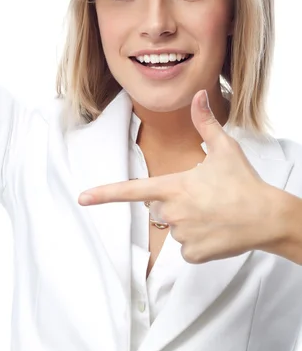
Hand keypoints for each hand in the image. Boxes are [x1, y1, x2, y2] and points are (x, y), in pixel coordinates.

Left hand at [78, 90, 274, 263]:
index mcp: (174, 187)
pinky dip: (199, 242)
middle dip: (173, 203)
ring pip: (174, 228)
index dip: (105, 194)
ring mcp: (183, 236)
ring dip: (188, 223)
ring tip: (214, 214)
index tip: (82, 198)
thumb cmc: (243, 182)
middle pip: (157, 209)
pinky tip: (217, 231)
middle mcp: (173, 213)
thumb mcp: (224, 148)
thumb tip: (198, 95)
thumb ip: (205, 123)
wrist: (267, 217)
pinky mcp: (194, 255)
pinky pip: (187, 248)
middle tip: (201, 198)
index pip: (132, 190)